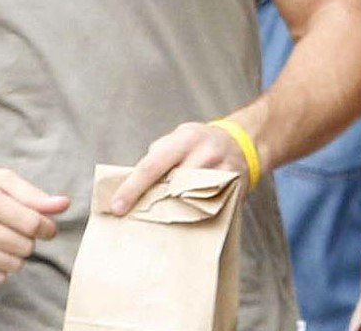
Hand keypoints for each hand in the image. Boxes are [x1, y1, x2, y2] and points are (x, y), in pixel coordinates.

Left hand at [110, 121, 249, 214]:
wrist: (244, 143)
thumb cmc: (201, 142)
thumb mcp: (178, 137)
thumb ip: (159, 156)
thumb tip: (134, 182)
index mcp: (184, 139)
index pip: (152, 165)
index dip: (132, 188)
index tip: (117, 207)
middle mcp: (204, 154)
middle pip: (171, 187)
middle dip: (151, 204)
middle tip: (134, 218)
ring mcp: (222, 174)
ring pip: (190, 202)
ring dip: (172, 213)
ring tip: (158, 222)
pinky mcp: (235, 191)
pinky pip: (209, 210)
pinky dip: (194, 217)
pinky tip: (184, 222)